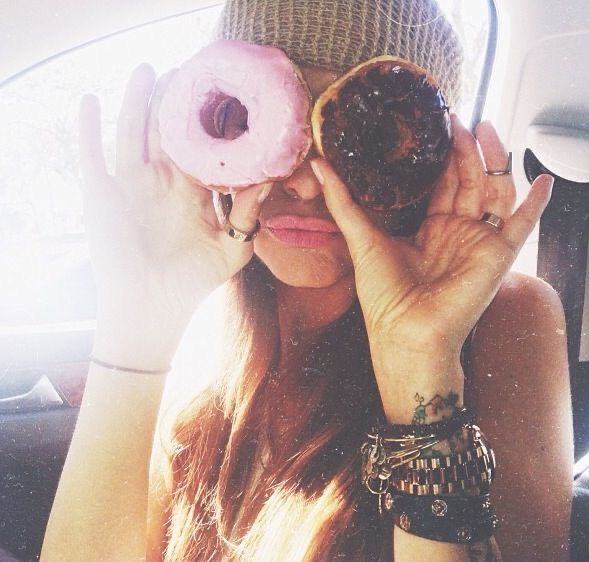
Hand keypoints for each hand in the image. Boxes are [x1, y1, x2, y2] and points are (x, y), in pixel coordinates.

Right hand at [79, 64, 269, 326]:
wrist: (153, 306)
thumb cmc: (196, 281)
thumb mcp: (233, 248)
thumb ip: (250, 215)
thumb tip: (269, 180)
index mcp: (192, 190)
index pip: (199, 144)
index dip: (206, 119)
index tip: (219, 91)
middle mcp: (162, 181)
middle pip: (165, 130)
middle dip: (173, 101)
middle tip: (185, 70)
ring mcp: (131, 185)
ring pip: (132, 132)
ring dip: (137, 102)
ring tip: (148, 71)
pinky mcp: (103, 195)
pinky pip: (92, 155)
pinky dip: (88, 129)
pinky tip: (92, 101)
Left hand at [311, 115, 553, 377]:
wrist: (406, 332)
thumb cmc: (383, 295)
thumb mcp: (361, 237)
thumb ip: (342, 200)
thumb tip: (319, 165)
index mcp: (430, 229)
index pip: (442, 183)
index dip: (443, 156)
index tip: (438, 126)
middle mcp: (456, 233)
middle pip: (468, 181)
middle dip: (466, 149)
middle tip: (458, 119)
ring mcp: (478, 242)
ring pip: (494, 191)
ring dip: (494, 161)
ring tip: (485, 129)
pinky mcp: (497, 255)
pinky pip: (523, 224)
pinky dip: (536, 203)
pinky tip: (544, 181)